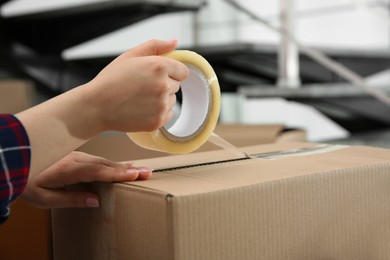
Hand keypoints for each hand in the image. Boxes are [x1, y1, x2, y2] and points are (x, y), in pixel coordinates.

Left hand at [21, 151, 152, 207]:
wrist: (17, 158)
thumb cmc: (28, 182)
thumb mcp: (44, 198)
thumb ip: (71, 199)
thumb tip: (96, 200)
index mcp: (67, 170)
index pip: (97, 171)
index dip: (117, 173)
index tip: (134, 174)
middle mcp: (75, 159)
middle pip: (106, 164)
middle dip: (128, 169)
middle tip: (147, 173)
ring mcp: (77, 155)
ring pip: (105, 161)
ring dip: (124, 166)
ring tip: (141, 171)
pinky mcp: (78, 156)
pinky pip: (100, 160)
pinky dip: (114, 164)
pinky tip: (124, 166)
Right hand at [86, 39, 189, 132]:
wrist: (97, 106)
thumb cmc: (111, 79)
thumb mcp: (130, 55)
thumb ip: (156, 46)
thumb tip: (175, 42)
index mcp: (159, 66)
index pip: (183, 71)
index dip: (171, 72)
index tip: (158, 75)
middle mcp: (163, 86)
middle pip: (177, 86)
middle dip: (164, 84)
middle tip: (142, 87)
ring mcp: (161, 105)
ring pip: (172, 100)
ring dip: (162, 99)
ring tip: (140, 98)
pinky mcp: (158, 121)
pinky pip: (168, 114)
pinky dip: (158, 112)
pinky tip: (142, 109)